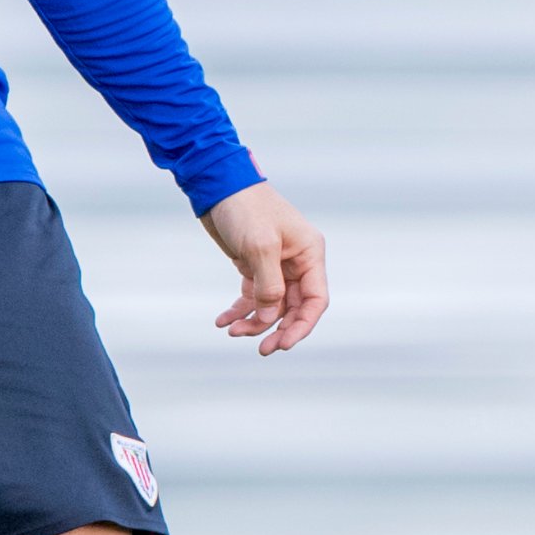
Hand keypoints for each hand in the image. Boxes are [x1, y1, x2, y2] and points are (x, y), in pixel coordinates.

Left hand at [198, 181, 327, 355]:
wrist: (218, 186)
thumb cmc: (245, 208)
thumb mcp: (260, 247)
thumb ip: (269, 286)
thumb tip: (270, 318)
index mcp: (309, 254)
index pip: (315, 300)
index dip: (302, 326)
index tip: (283, 344)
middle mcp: (297, 262)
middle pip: (295, 308)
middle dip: (278, 329)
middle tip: (262, 349)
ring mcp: (276, 265)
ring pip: (271, 306)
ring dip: (255, 322)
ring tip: (234, 331)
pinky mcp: (255, 266)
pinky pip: (253, 297)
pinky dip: (240, 311)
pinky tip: (224, 321)